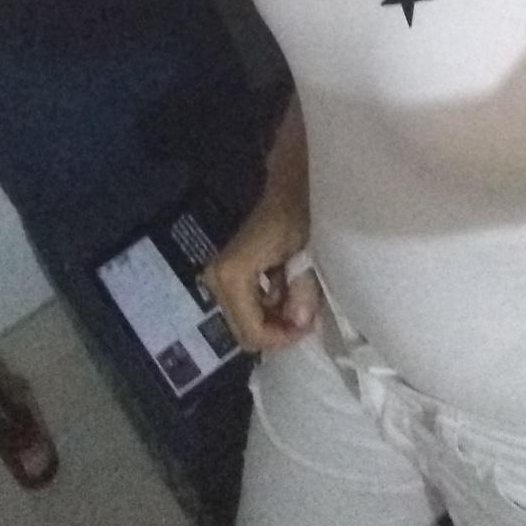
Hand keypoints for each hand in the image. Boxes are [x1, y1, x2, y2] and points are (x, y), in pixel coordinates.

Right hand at [201, 193, 319, 353]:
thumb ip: (302, 290)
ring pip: (245, 322)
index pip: (253, 330)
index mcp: (233, 275)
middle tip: (305, 321)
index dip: (281, 337)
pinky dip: (268, 309)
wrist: (287, 187)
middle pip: (245, 331)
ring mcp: (218, 279)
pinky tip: (288, 295)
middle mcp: (217, 280)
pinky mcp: (225, 277)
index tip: (308, 326)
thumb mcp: (306, 253)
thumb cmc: (297, 214)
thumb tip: (300, 323)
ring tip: (300, 307)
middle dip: (277, 333)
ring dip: (274, 321)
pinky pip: (246, 308)